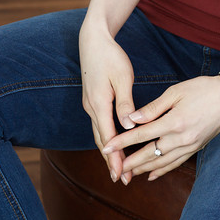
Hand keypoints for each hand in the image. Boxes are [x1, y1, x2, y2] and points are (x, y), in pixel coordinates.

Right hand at [78, 21, 136, 182]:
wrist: (93, 40)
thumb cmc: (110, 57)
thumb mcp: (122, 78)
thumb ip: (125, 103)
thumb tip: (129, 127)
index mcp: (99, 104)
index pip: (108, 138)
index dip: (114, 158)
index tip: (121, 175)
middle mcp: (91, 107)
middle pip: (101, 140)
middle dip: (110, 160)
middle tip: (122, 179)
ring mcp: (90, 104)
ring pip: (99, 133)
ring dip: (107, 150)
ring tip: (117, 167)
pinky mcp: (92, 100)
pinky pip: (99, 124)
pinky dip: (106, 137)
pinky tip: (114, 143)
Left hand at [103, 75, 219, 181]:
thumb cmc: (202, 89)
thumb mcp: (176, 92)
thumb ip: (153, 108)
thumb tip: (132, 118)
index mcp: (174, 122)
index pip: (142, 135)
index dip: (123, 142)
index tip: (108, 146)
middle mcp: (181, 139)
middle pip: (149, 154)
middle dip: (129, 161)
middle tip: (113, 167)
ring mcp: (189, 146)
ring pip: (161, 162)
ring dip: (143, 169)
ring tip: (128, 173)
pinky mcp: (196, 148)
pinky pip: (176, 163)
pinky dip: (162, 170)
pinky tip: (151, 175)